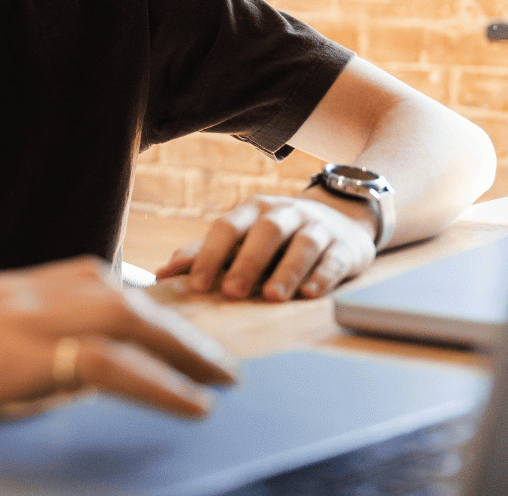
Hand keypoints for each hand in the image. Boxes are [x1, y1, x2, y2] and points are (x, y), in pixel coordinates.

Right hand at [0, 255, 236, 463]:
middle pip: (115, 291)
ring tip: (219, 380)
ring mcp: (14, 320)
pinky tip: (191, 406)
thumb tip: (55, 382)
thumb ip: (7, 365)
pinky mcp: (13, 359)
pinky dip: (159, 383)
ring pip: (123, 316)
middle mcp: (14, 294)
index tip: (173, 328)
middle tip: (213, 359)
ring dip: (180, 347)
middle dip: (173, 323)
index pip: (86, 277)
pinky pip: (106, 364)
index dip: (138, 300)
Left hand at [155, 193, 377, 301]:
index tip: (195, 286)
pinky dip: (322, 276)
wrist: (340, 219)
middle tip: (232, 293)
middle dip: (247, 263)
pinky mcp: (345, 245)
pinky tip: (310, 294)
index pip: (226, 228)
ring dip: (286, 270)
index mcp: (251, 210)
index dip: (209, 255)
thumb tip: (162, 275)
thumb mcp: (241, 238)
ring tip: (274, 297)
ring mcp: (317, 226)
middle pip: (264, 232)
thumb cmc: (276, 237)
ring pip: (302, 244)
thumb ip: (204, 254)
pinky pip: (334, 258)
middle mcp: (283, 213)